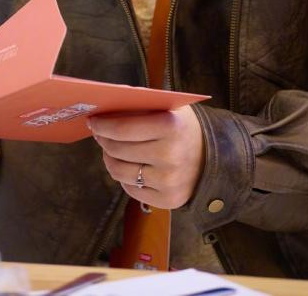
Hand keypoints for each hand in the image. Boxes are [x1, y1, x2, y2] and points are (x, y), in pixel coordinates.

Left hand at [88, 106, 204, 209]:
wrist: (214, 158)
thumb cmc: (184, 128)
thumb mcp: (169, 108)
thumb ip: (141, 105)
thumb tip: (106, 107)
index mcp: (170, 126)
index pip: (123, 128)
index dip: (102, 125)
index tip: (93, 121)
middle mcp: (170, 155)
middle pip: (117, 150)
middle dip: (103, 140)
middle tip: (100, 134)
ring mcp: (168, 181)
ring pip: (119, 171)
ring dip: (109, 158)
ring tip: (110, 150)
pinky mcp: (167, 201)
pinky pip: (130, 189)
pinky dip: (124, 176)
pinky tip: (128, 165)